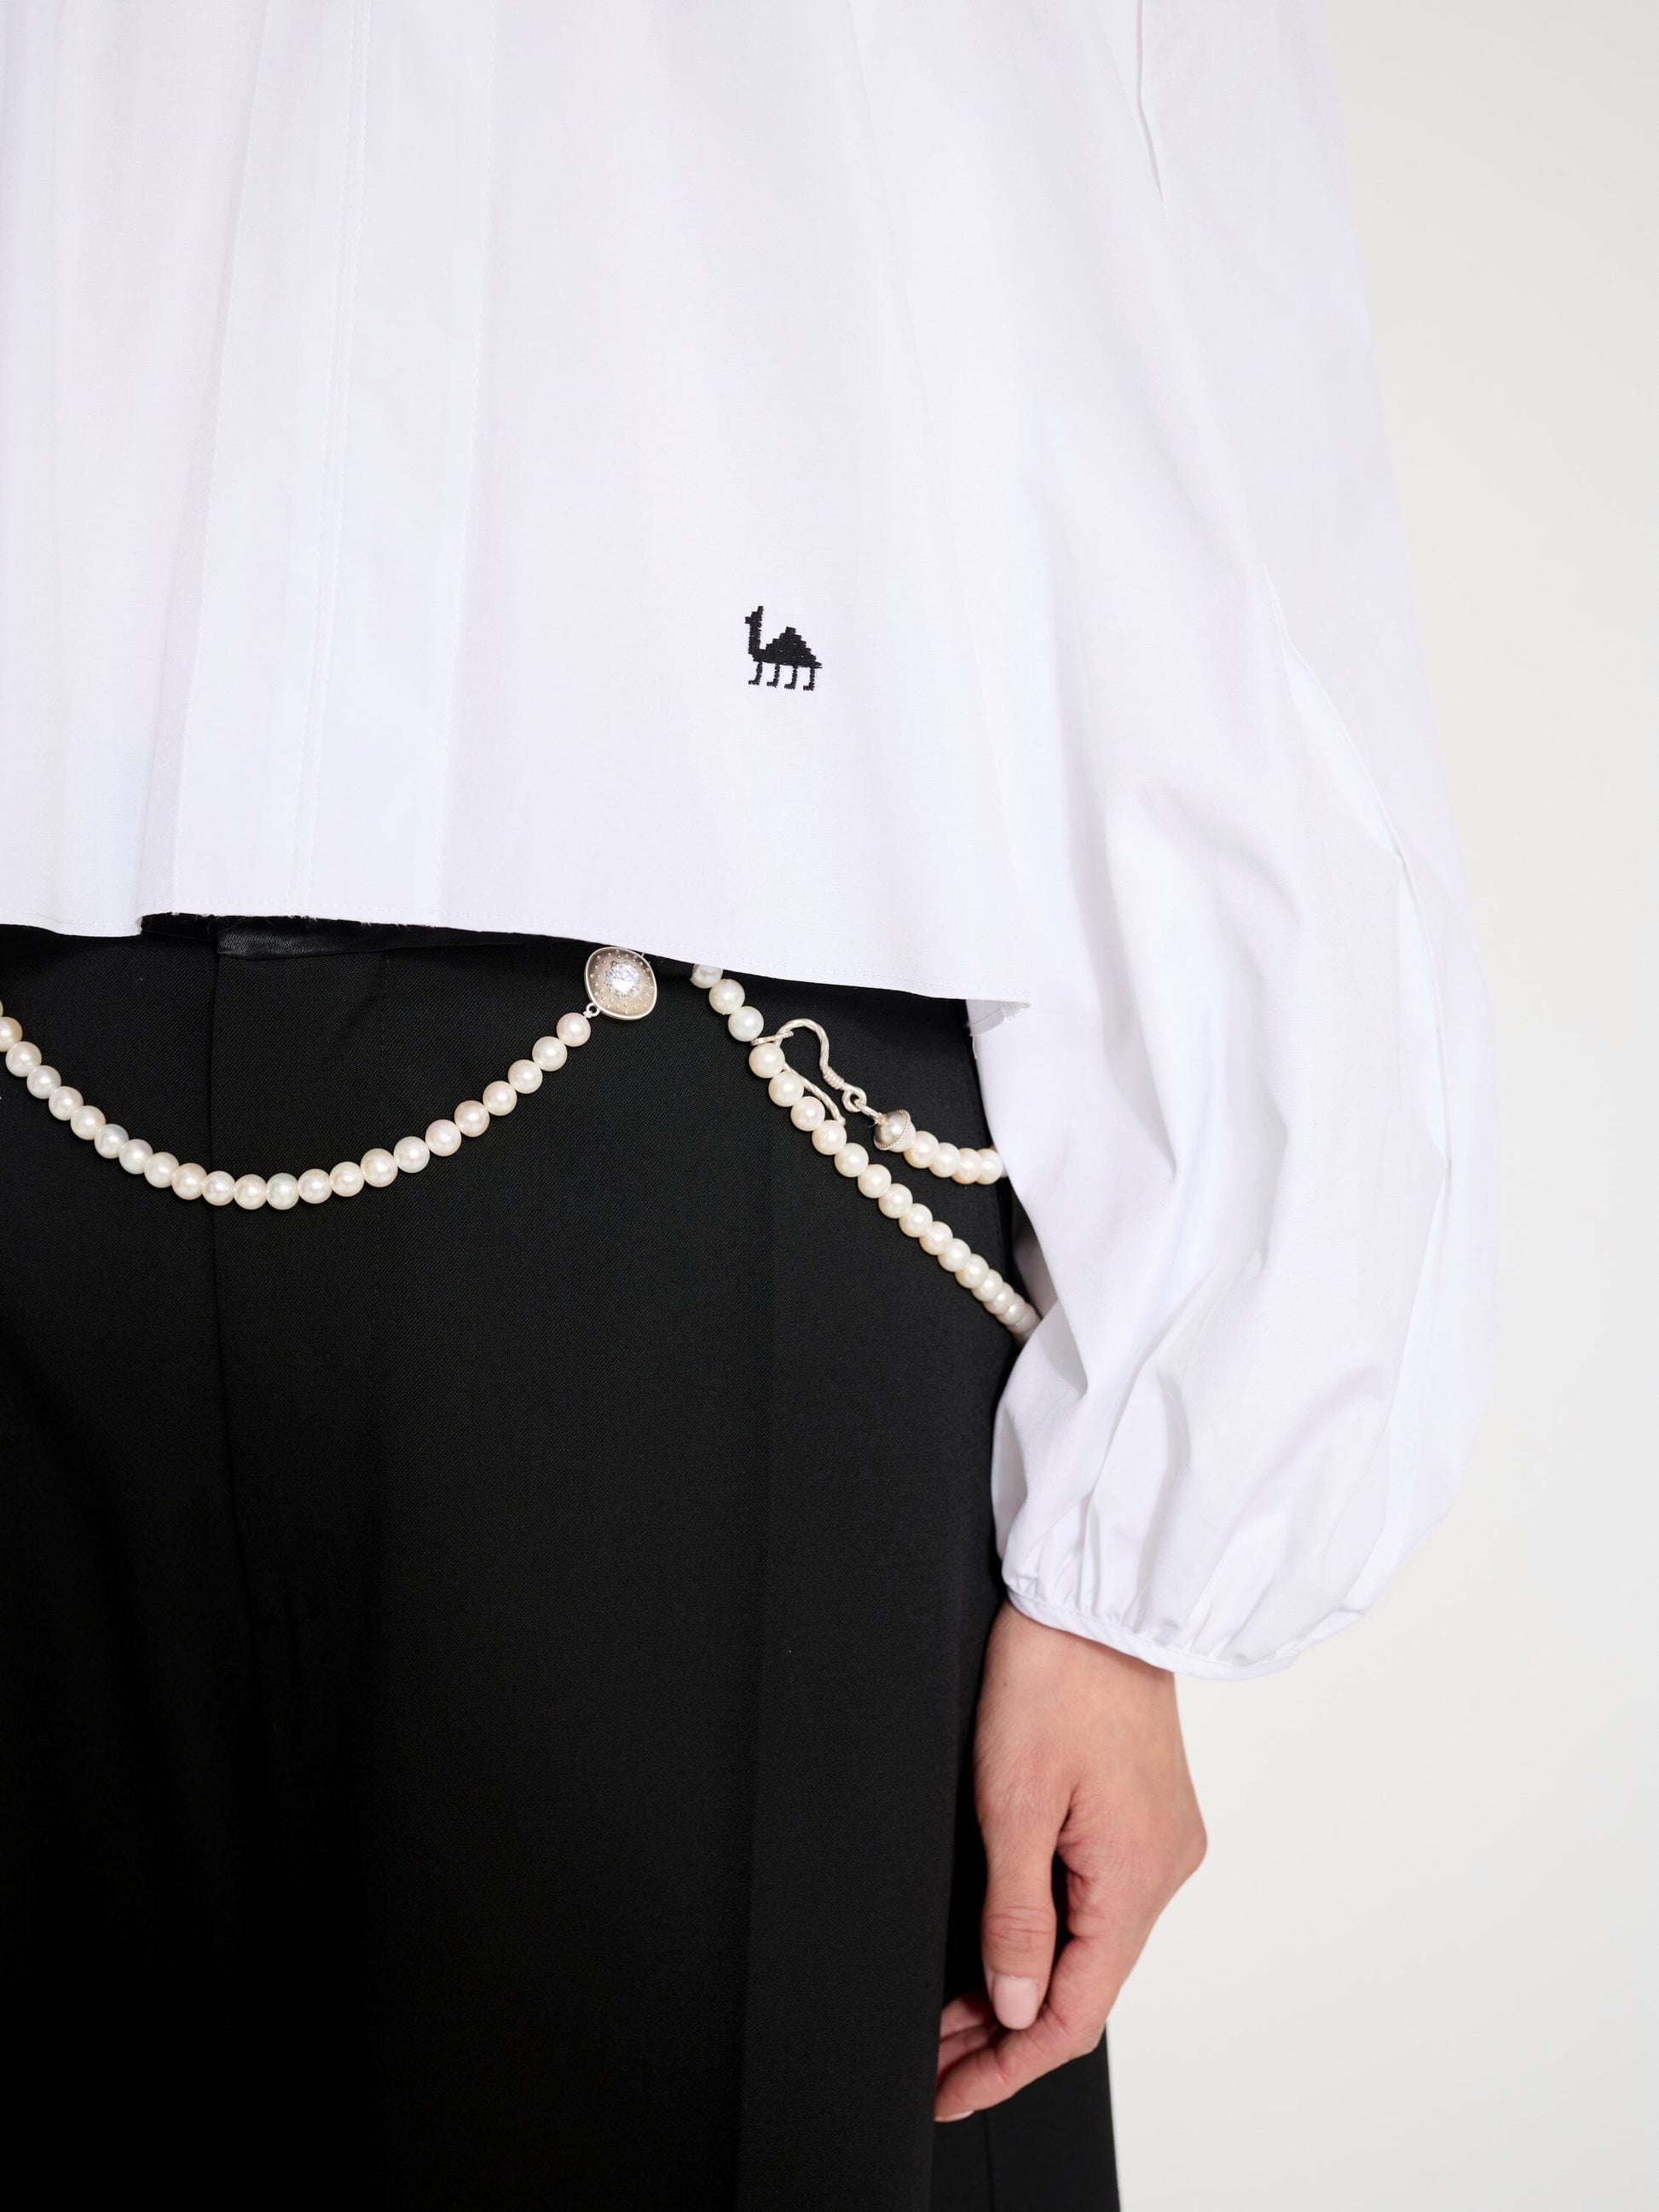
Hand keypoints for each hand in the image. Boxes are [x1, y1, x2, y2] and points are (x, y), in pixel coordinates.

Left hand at [935, 1601, 1205, 2120]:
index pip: (1075, 2013)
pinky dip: (1046, 1930)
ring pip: (1089, 1943)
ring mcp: (1158, 1839)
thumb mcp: (1012, 1802)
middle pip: (1083, 1985)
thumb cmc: (1052, 1675)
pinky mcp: (1144, 1812)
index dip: (1008, 2063)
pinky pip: (1098, 1897)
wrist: (1091, 1596)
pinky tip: (1001, 1941)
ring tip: (951, 2010)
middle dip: (1004, 2029)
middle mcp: (1162, 1867)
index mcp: (1137, 1877)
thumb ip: (1016, 1917)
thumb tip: (1016, 2007)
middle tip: (933, 2056)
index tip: (950, 2090)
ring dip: (1022, 1980)